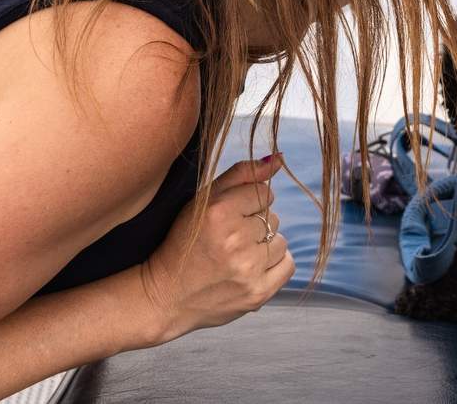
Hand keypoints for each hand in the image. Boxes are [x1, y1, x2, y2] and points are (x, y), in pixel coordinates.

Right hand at [136, 153, 293, 344]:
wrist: (168, 295)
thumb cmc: (186, 242)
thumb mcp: (203, 201)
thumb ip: (241, 175)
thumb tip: (280, 159)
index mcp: (219, 212)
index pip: (265, 193)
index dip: (247, 204)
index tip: (228, 218)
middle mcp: (235, 240)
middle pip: (272, 218)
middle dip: (254, 226)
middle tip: (227, 240)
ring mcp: (247, 270)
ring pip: (280, 241)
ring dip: (264, 246)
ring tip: (237, 256)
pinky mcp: (258, 293)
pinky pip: (288, 266)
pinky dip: (275, 265)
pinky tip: (251, 268)